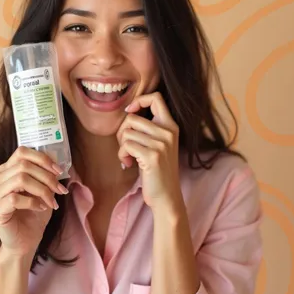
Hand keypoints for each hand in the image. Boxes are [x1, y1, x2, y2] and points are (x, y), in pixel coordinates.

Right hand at [0, 147, 68, 257]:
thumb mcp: (44, 191)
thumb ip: (46, 175)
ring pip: (20, 179)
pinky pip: (14, 199)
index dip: (42, 158)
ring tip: (52, 201)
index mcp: (8, 171)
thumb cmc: (34, 216)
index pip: (21, 152)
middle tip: (60, 190)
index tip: (59, 171)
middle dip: (47, 177)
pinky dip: (33, 202)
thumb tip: (58, 163)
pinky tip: (41, 208)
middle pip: (24, 166)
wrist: (26, 243)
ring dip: (42, 190)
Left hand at [117, 92, 181, 210]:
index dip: (139, 100)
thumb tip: (127, 113)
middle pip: (132, 118)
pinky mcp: (152, 156)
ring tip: (129, 157)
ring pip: (126, 132)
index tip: (129, 112)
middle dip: (122, 132)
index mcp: (171, 126)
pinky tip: (128, 164)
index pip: (156, 98)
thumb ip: (149, 128)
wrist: (166, 195)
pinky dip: (122, 155)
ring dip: (121, 146)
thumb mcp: (158, 144)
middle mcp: (168, 132)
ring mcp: (161, 144)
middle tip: (126, 146)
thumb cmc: (157, 170)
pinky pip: (126, 145)